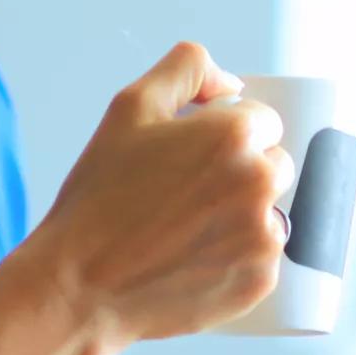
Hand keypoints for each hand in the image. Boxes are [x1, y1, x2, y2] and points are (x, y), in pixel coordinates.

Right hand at [14, 43, 295, 347]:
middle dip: (241, 174)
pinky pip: (262, 258)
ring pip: (271, 213)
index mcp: (235, 135)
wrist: (80, 285)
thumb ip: (187, 69)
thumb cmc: (100, 197)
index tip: (192, 159)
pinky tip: (192, 261)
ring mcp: (264, 237)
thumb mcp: (129, 108)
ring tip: (186, 232)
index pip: (263, 122)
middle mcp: (261, 183)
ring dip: (242, 217)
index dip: (225, 137)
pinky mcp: (259, 281)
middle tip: (186, 197)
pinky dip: (236, 259)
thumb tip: (232, 84)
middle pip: (275, 166)